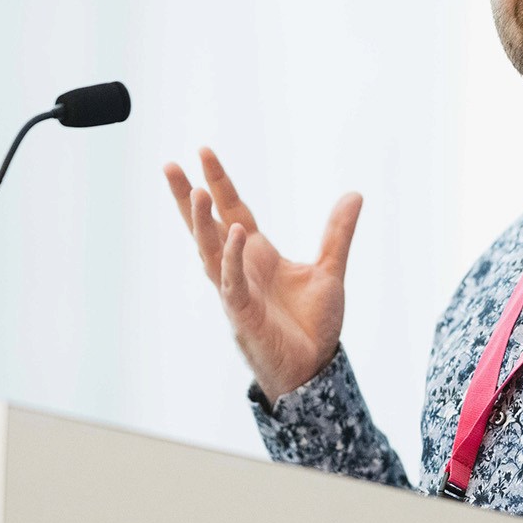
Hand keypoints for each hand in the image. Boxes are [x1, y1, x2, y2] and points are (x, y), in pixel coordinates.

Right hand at [163, 148, 362, 401]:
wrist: (313, 370)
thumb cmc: (313, 325)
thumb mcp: (330, 270)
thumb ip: (337, 233)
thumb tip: (354, 194)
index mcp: (258, 255)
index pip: (233, 210)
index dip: (220, 182)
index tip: (203, 152)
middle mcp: (241, 268)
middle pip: (207, 226)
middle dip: (188, 198)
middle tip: (168, 166)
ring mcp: (237, 290)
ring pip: (210, 251)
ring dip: (201, 224)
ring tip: (197, 193)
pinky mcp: (243, 312)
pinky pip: (232, 282)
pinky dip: (232, 259)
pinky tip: (234, 234)